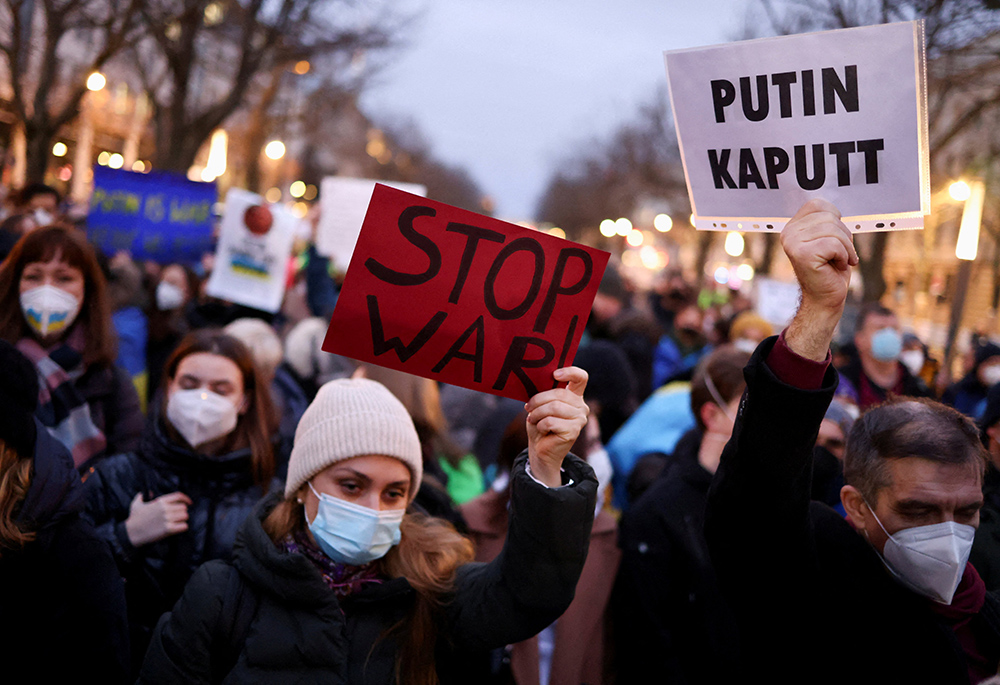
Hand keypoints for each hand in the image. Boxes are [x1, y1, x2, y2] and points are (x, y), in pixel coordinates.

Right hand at [125, 492, 191, 546]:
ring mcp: (167, 519)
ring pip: (185, 516)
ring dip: (182, 519)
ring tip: (176, 522)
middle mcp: (165, 509)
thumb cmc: (134, 519)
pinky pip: (184, 526)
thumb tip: (149, 492)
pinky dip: (182, 527)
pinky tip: (176, 528)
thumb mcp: (136, 504)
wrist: (130, 533)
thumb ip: (142, 495)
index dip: (186, 499)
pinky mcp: (168, 529)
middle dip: (182, 512)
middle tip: (177, 516)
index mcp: (160, 501)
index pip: (179, 496)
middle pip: (184, 507)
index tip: (189, 502)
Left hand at [525, 367, 589, 486]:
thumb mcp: (541, 405)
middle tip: (528, 407)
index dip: (570, 372)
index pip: (580, 377)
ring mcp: (580, 419)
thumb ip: (544, 393)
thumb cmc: (540, 424)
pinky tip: (542, 429)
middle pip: (559, 394)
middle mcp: (581, 406)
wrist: (540, 449)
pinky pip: (551, 421)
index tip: (554, 374)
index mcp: (574, 395)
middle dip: (538, 400)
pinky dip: (541, 424)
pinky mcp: (574, 431)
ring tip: (533, 419)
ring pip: (554, 407)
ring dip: (537, 413)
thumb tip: (536, 380)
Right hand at [781, 199, 857, 360]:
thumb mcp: (829, 238)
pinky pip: (834, 244)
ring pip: (834, 230)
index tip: (834, 241)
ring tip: (838, 261)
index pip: (819, 204)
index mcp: (792, 227)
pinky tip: (837, 266)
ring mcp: (793, 244)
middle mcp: (788, 233)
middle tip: (838, 255)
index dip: (835, 220)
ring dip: (845, 248)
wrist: (825, 298)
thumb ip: (826, 221)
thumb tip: (835, 209)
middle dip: (843, 236)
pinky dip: (843, 256)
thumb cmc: (830, 269)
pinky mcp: (802, 255)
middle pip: (829, 217)